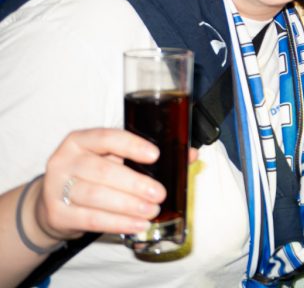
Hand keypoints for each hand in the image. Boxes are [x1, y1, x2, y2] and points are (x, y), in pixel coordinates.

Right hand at [33, 129, 177, 243]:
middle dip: (135, 183)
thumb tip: (190, 155)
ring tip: (152, 211)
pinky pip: (90, 219)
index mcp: (81, 140)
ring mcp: (56, 188)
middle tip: (160, 194)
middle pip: (102, 171)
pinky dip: (118, 223)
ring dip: (128, 206)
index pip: (107, 137)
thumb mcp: (113, 158)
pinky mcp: (57, 213)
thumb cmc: (93, 175)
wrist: (55, 201)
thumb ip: (146, 155)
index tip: (155, 155)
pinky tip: (138, 225)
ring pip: (96, 196)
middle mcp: (65, 160)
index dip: (131, 146)